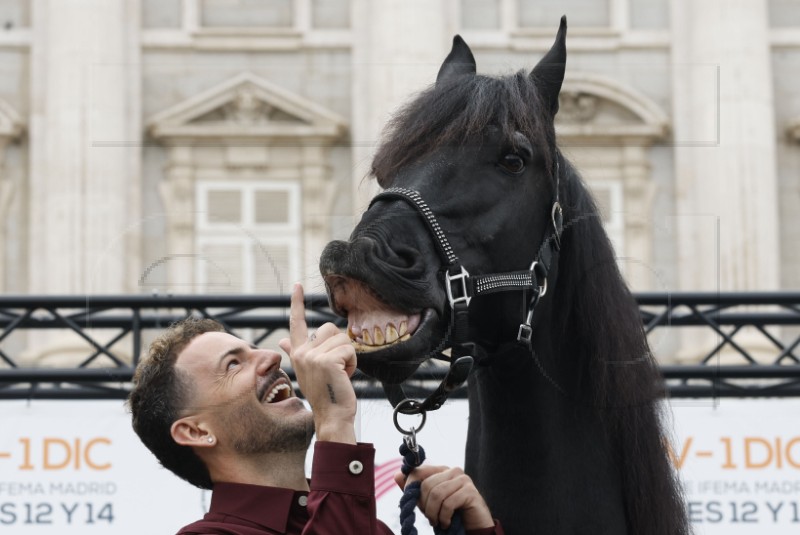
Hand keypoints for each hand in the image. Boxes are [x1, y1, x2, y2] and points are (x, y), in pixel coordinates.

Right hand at [279, 283, 357, 443]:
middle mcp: (302, 352)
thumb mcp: (307, 370)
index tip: (297, 285)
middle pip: (330, 328)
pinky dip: (352, 363)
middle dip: (340, 346)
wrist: (332, 415)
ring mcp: (313, 356)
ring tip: (340, 373)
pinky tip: (344, 376)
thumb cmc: (324, 393)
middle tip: (336, 368)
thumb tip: (283, 341)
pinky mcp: (327, 360)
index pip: (296, 323)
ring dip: (348, 356)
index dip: (297, 302)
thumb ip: (296, 352)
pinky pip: (349, 349)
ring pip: (342, 339)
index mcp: (297, 353)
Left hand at [394, 465, 494, 530]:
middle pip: (427, 484)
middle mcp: (453, 471)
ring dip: (433, 513)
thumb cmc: (450, 513)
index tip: (412, 503)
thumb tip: (397, 475)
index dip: (411, 487)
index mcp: (442, 470)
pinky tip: (446, 523)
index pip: (419, 471)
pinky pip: (449, 503)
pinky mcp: (471, 492)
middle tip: (429, 517)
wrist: (473, 528)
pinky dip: (444, 517)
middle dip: (424, 505)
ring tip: (436, 522)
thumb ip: (414, 489)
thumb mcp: (428, 502)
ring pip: (437, 494)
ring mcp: (464, 479)